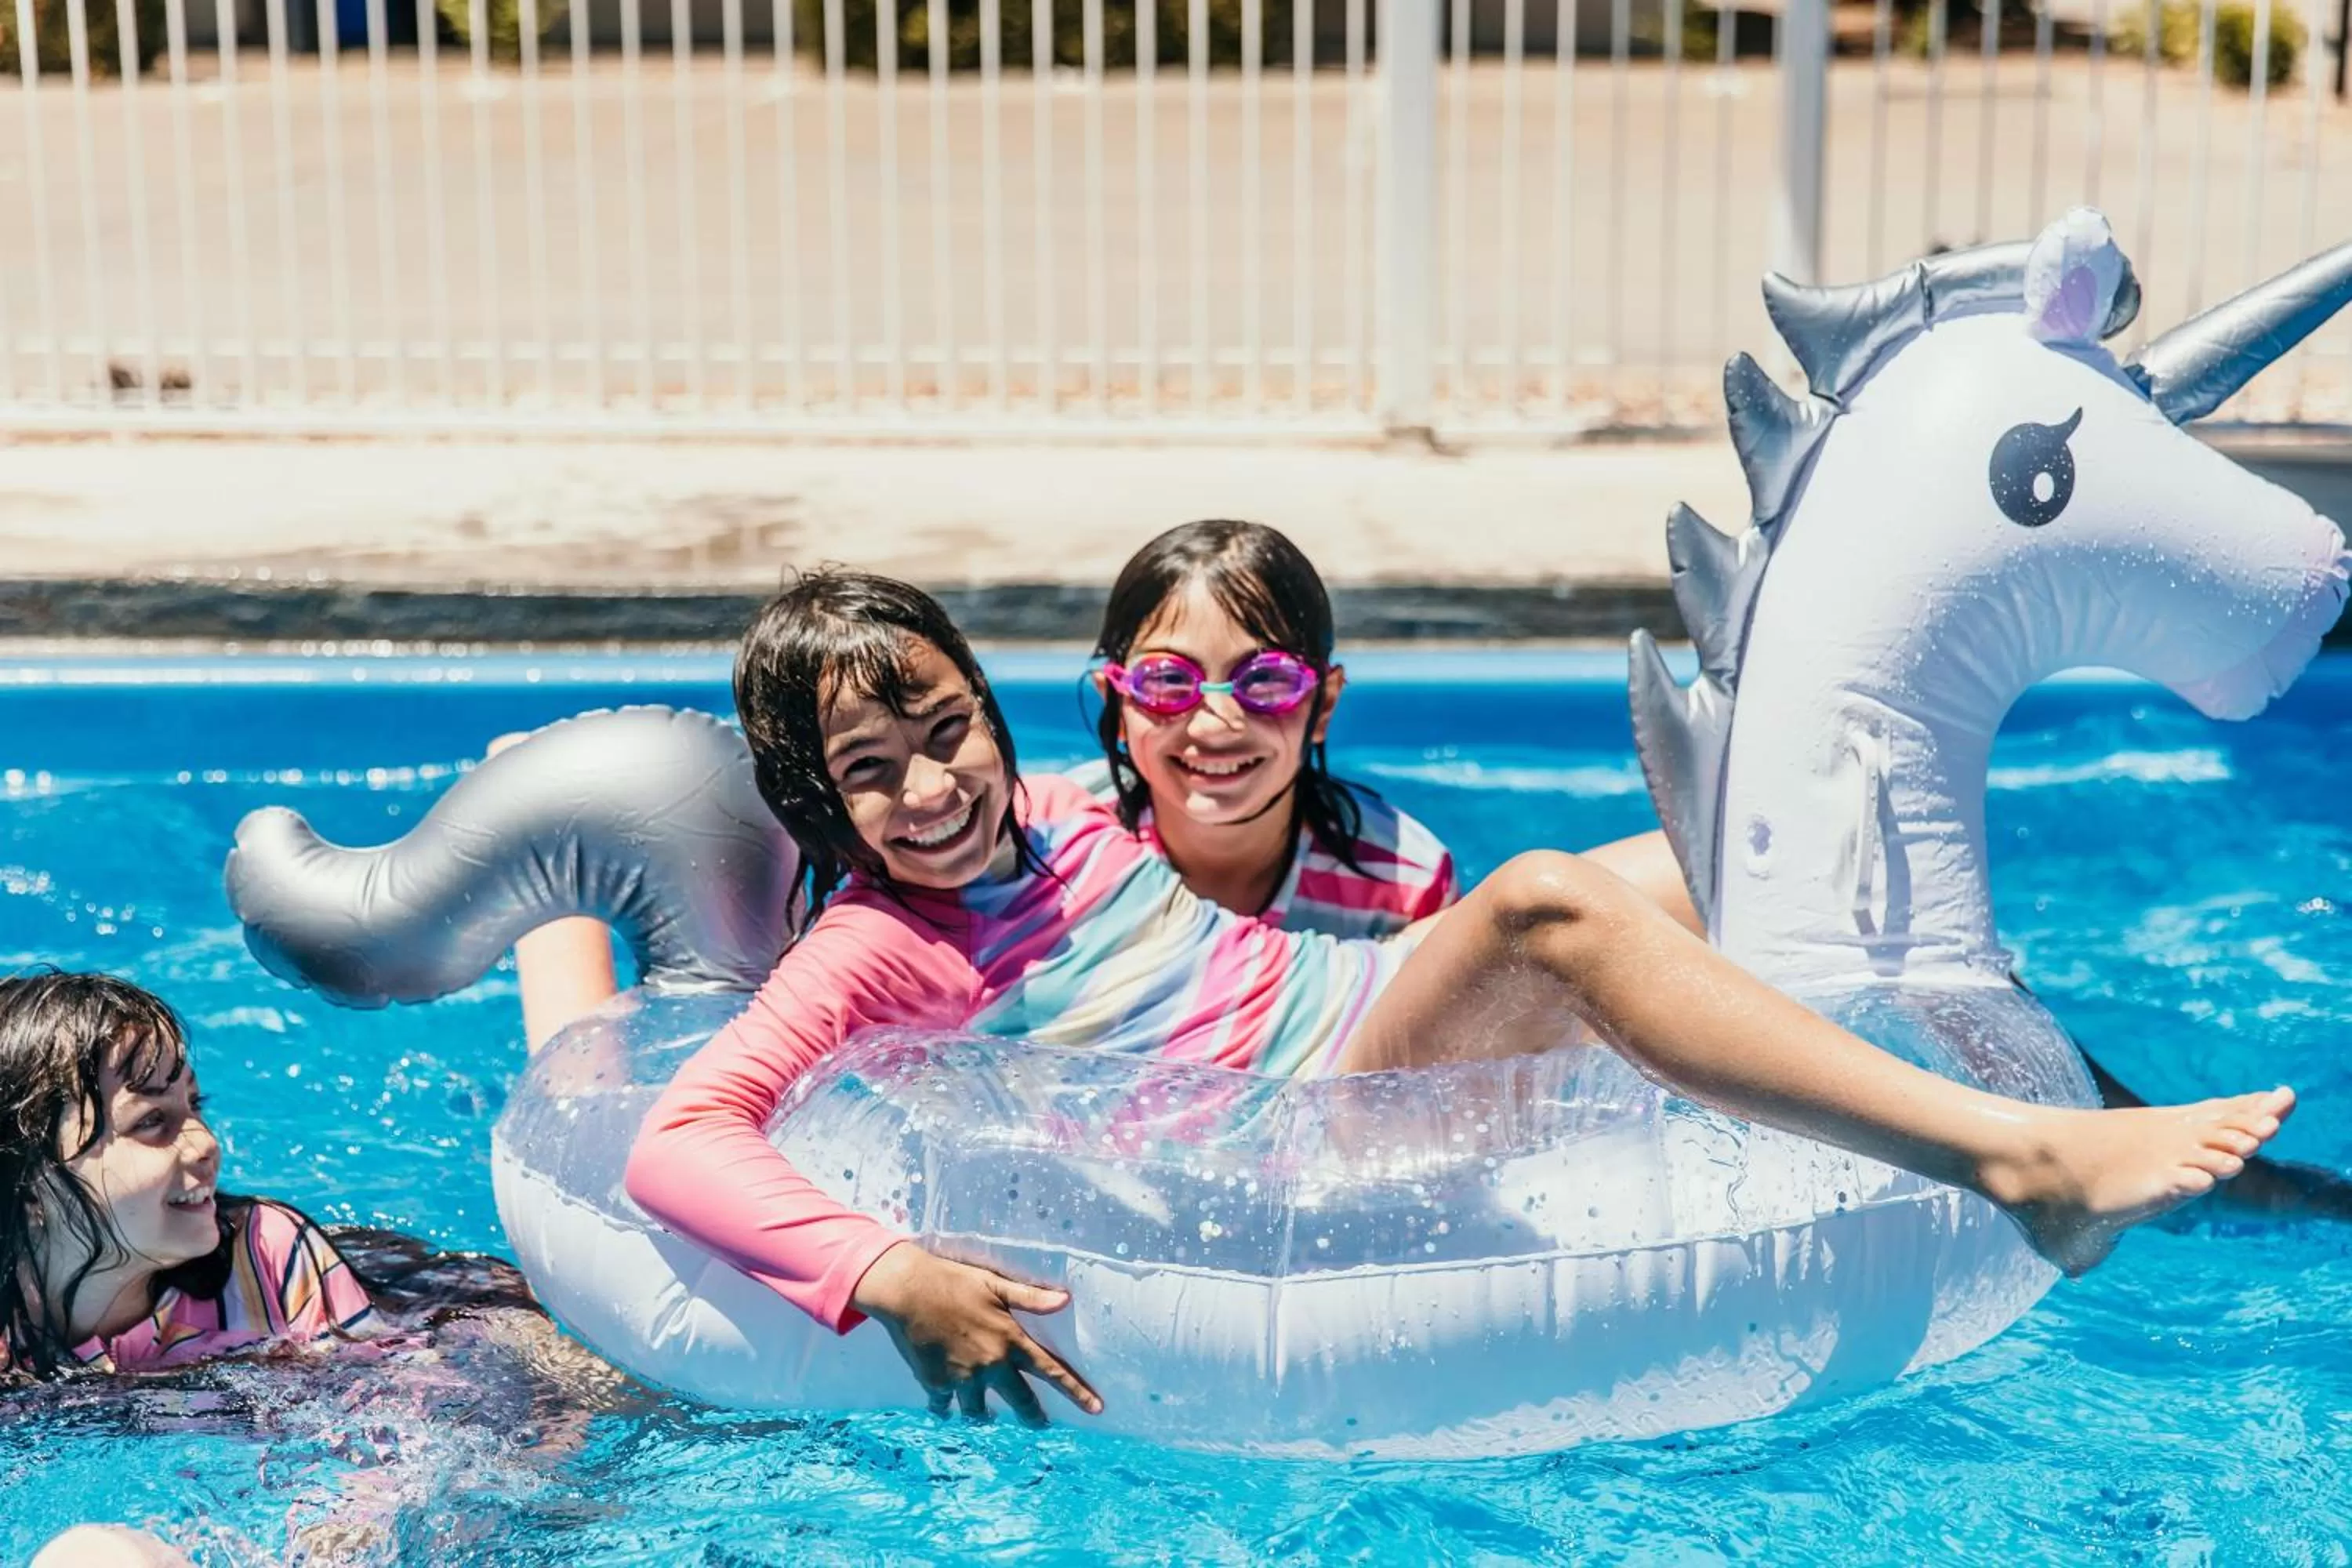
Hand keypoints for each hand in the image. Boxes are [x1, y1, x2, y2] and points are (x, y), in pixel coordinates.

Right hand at [849, 1243, 1102, 1425]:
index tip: (1096, 1409)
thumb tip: (1066, 1299)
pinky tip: (945, 1406)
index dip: (1077, 1392)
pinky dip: (946, 1407)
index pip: (1052, 1372)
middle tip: (1041, 1425)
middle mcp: (991, 1366)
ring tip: (987, 1417)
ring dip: (985, 1416)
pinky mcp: (935, 1384)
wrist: (907, 1291)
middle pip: (1021, 1403)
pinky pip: (944, 1406)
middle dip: (1034, 1418)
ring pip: (980, 1412)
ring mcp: (963, 1379)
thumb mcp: (996, 1285)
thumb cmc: (954, 1282)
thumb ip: (1031, 1297)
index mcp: (1010, 1341)